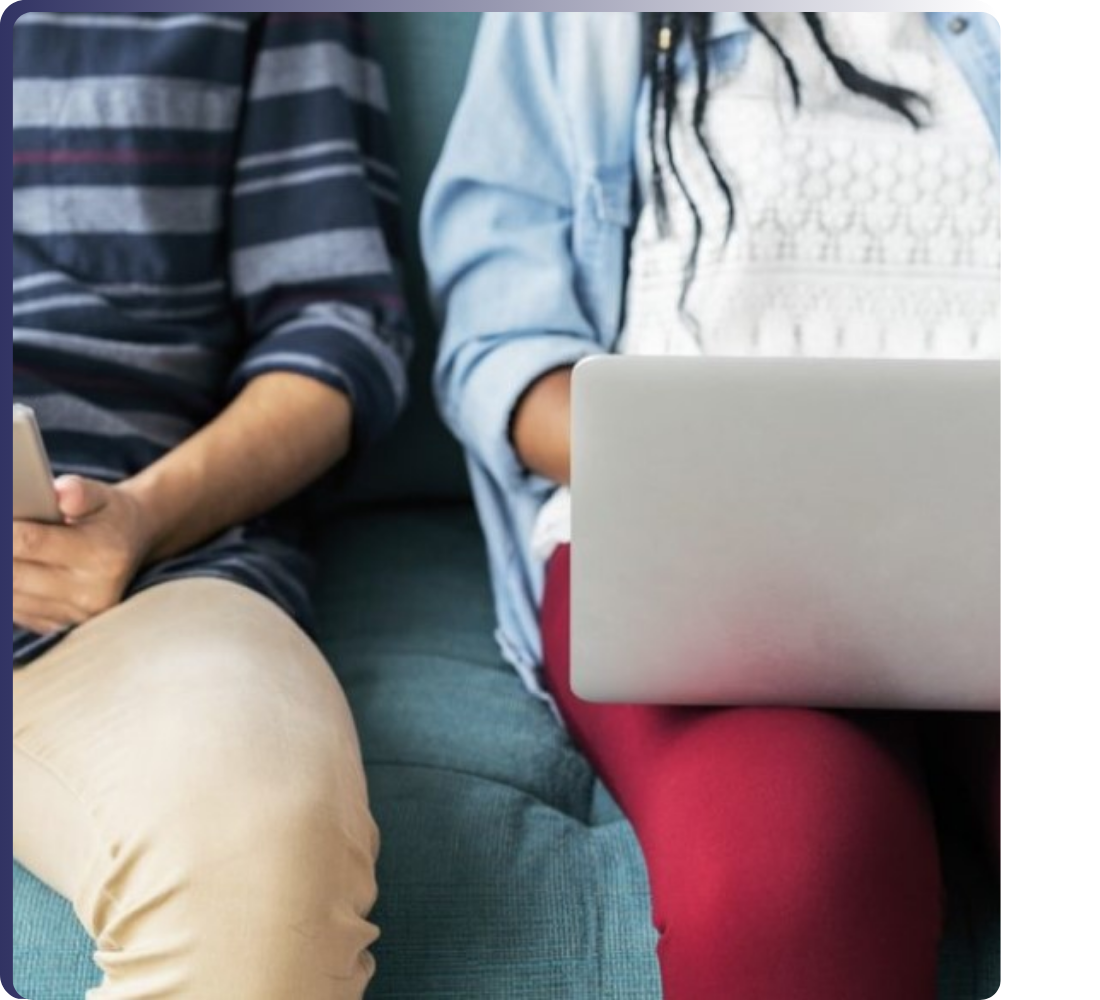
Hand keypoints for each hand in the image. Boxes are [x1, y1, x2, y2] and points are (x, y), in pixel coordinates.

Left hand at [12, 476, 154, 634]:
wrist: (132, 547)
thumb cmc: (110, 517)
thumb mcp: (102, 495)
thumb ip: (80, 491)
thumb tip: (61, 495)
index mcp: (104, 555)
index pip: (30, 542)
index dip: (3, 529)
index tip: (1, 512)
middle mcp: (93, 592)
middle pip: (12, 574)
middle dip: (1, 552)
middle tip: (4, 533)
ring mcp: (77, 615)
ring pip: (9, 595)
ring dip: (3, 571)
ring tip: (12, 550)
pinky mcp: (62, 627)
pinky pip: (15, 611)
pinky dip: (7, 590)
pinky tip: (15, 569)